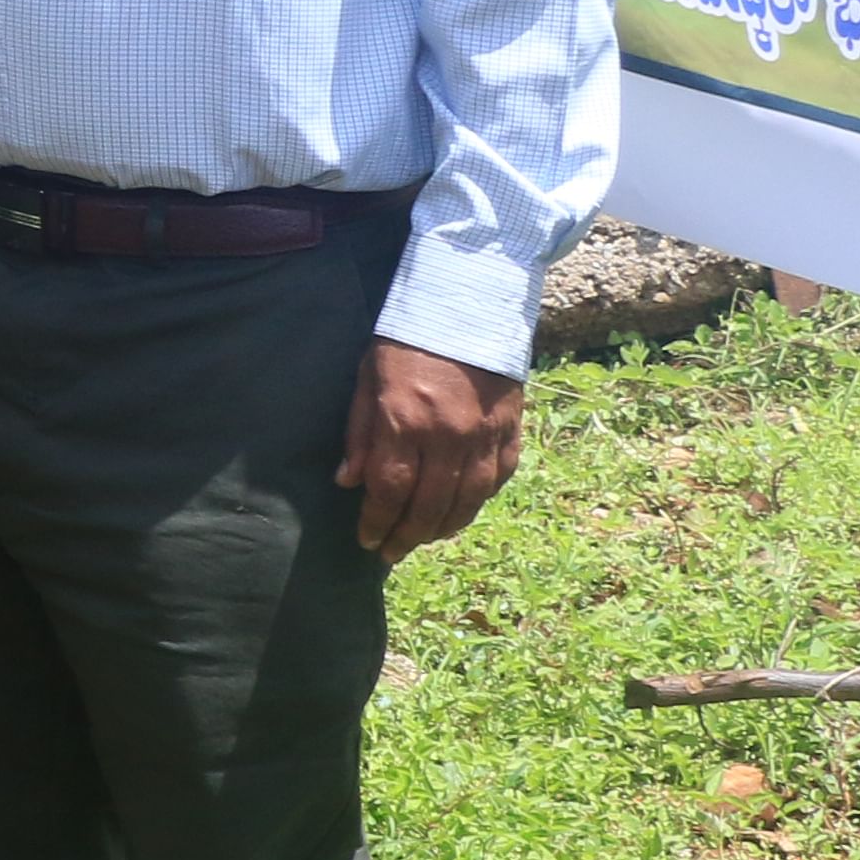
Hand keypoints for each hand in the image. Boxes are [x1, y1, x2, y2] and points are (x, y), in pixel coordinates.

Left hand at [338, 336, 523, 557]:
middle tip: (393, 553)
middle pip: (430, 506)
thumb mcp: (366, 378)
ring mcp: (485, 435)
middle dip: (408, 536)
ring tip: (424, 539)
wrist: (469, 306)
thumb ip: (359, 433)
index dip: (378, 523)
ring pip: (468, 500)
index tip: (368, 541)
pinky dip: (479, 501)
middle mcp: (448, 436)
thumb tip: (348, 482)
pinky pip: (498, 479)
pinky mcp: (511, 429)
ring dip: (444, 527)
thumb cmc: (406, 339)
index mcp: (406, 422)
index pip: (390, 491)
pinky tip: (462, 511)